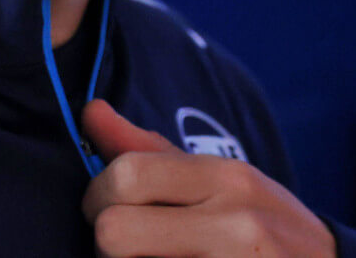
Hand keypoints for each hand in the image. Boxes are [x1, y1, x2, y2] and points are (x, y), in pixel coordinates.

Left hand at [80, 99, 335, 257]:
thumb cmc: (265, 229)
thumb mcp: (221, 182)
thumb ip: (151, 151)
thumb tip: (90, 111)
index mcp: (227, 178)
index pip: (127, 174)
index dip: (96, 196)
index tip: (105, 210)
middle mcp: (235, 222)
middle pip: (114, 232)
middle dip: (105, 244)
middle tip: (125, 249)